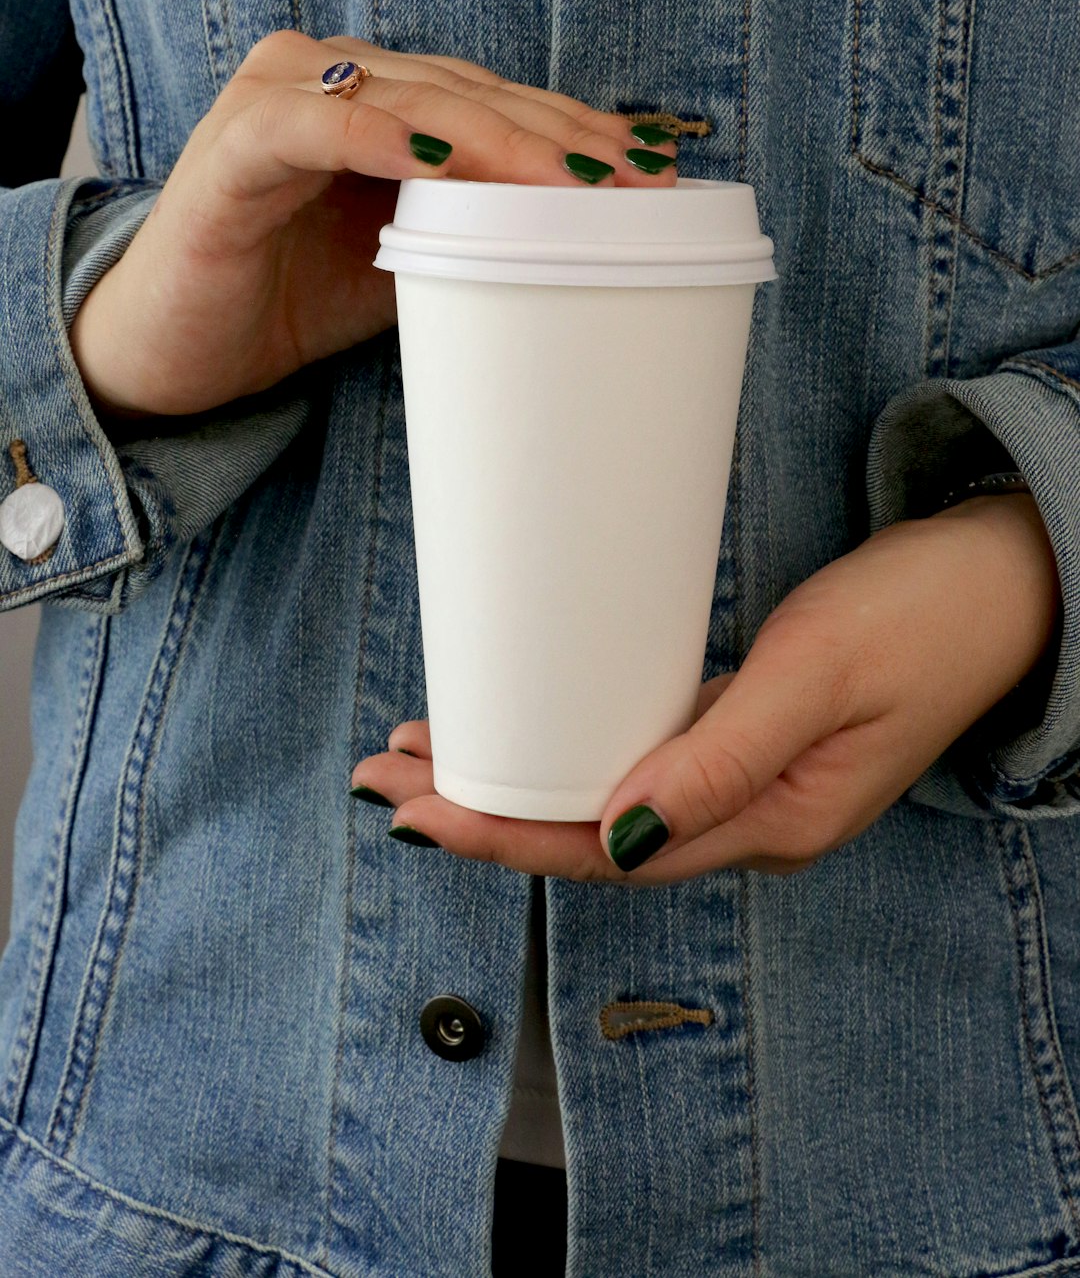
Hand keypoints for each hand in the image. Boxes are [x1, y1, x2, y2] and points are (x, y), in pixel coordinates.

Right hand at [68, 30, 675, 419]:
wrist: (182, 350)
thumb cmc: (294, 298)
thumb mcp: (408, 264)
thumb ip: (476, 234)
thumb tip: (585, 248)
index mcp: (381, 96)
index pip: (496, 99)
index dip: (576, 129)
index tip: (656, 165)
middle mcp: (335, 74)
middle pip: (469, 91)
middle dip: (561, 136)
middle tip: (637, 178)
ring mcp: (281, 95)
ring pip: (411, 97)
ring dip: (498, 137)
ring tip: (572, 180)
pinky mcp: (236, 142)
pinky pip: (318, 125)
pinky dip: (380, 138)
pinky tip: (442, 164)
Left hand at [349, 492, 1061, 883]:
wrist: (1011, 578)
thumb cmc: (928, 613)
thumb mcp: (822, 672)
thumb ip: (723, 755)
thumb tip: (613, 835)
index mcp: (772, 823)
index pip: (606, 852)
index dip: (503, 834)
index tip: (416, 811)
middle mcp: (753, 817)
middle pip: (589, 837)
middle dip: (484, 811)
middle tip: (385, 778)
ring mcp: (753, 778)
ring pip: (607, 796)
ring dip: (518, 777)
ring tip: (428, 753)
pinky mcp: (752, 731)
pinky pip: (642, 754)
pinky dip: (574, 742)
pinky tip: (534, 720)